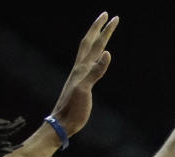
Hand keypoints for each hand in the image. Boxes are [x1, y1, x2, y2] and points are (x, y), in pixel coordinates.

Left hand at [51, 12, 118, 136]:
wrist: (62, 123)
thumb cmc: (73, 109)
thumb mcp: (84, 89)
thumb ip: (95, 71)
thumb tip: (107, 52)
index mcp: (82, 68)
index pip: (95, 43)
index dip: (103, 30)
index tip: (112, 17)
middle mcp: (80, 68)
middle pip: (90, 42)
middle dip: (98, 28)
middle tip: (107, 15)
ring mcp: (79, 75)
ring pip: (87, 51)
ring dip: (95, 39)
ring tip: (100, 31)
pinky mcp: (80, 84)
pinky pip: (89, 63)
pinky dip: (95, 56)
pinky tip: (96, 57)